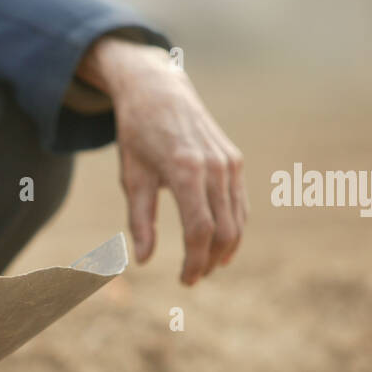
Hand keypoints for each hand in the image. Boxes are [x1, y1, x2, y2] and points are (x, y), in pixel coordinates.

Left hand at [75, 37, 245, 284]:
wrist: (158, 91)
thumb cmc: (138, 136)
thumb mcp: (132, 178)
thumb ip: (140, 221)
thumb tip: (143, 260)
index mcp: (186, 171)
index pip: (199, 230)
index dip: (194, 261)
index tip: (184, 280)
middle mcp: (214, 166)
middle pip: (224, 230)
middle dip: (211, 260)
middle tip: (193, 278)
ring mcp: (229, 162)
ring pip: (238, 220)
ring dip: (225, 249)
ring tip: (206, 267)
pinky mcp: (234, 160)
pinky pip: (240, 204)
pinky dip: (234, 228)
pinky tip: (221, 246)